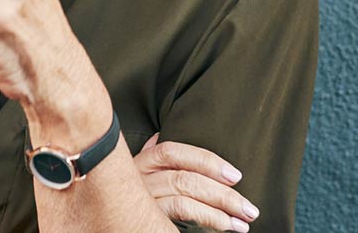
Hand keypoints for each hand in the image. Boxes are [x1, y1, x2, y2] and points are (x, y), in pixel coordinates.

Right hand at [135, 134, 258, 231]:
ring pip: (185, 196)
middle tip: (249, 208)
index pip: (171, 152)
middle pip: (184, 177)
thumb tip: (159, 135)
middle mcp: (136, 179)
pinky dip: (208, 219)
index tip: (236, 176)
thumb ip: (151, 160)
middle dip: (223, 193)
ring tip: (243, 222)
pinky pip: (181, 213)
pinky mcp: (146, 217)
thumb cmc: (131, 201)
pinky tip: (225, 226)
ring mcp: (139, 200)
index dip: (206, 161)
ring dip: (221, 209)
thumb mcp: (138, 176)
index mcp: (138, 164)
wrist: (108, 230)